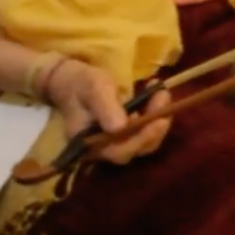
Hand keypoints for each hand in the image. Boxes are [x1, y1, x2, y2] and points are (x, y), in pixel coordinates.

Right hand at [43, 59, 170, 164]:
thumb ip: (105, 109)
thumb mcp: (94, 90)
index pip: (121, 152)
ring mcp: (115, 141)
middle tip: (163, 97)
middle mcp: (104, 149)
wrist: (72, 81)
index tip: (159, 119)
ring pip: (146, 139)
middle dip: (157, 126)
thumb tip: (120, 128)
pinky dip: (155, 113)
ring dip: (159, 117)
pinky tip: (157, 92)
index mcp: (91, 144)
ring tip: (161, 92)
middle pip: (138, 148)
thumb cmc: (81, 84)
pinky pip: (145, 129)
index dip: (143, 139)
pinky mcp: (125, 133)